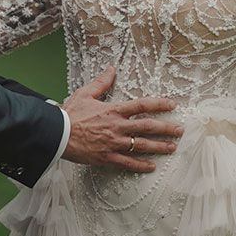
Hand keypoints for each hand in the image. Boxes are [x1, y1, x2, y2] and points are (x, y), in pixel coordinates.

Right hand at [61, 66, 182, 171]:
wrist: (55, 134)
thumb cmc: (69, 114)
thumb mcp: (85, 93)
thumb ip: (102, 82)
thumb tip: (111, 69)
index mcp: (114, 110)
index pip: (142, 105)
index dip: (159, 104)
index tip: (172, 105)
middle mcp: (117, 126)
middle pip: (147, 126)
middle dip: (166, 128)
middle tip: (180, 130)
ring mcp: (113, 143)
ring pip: (141, 145)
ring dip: (159, 147)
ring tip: (172, 148)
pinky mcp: (106, 157)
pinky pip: (127, 162)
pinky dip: (140, 165)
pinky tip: (151, 167)